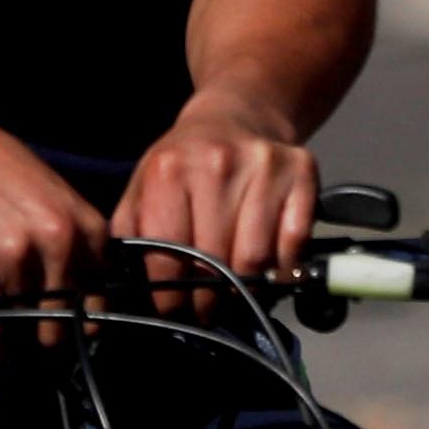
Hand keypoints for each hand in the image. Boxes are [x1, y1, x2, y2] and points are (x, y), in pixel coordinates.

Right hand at [0, 105, 110, 335]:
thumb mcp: (53, 195)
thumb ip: (74, 240)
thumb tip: (80, 292)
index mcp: (86, 227)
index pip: (99, 302)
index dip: (79, 327)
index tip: (62, 336)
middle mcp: (59, 243)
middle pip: (65, 323)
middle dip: (46, 341)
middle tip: (29, 346)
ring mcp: (18, 256)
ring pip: (26, 330)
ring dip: (14, 346)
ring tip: (3, 346)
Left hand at [113, 87, 318, 315]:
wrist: (235, 116)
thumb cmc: (184, 164)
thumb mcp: (142, 189)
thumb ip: (131, 236)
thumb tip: (128, 290)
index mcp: (169, 170)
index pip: (168, 255)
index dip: (170, 295)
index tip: (174, 312)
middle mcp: (217, 163)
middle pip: (214, 261)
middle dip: (207, 299)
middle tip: (205, 310)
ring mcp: (262, 165)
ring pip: (255, 258)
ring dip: (245, 288)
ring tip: (234, 293)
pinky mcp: (300, 171)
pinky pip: (293, 243)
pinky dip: (282, 268)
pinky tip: (267, 270)